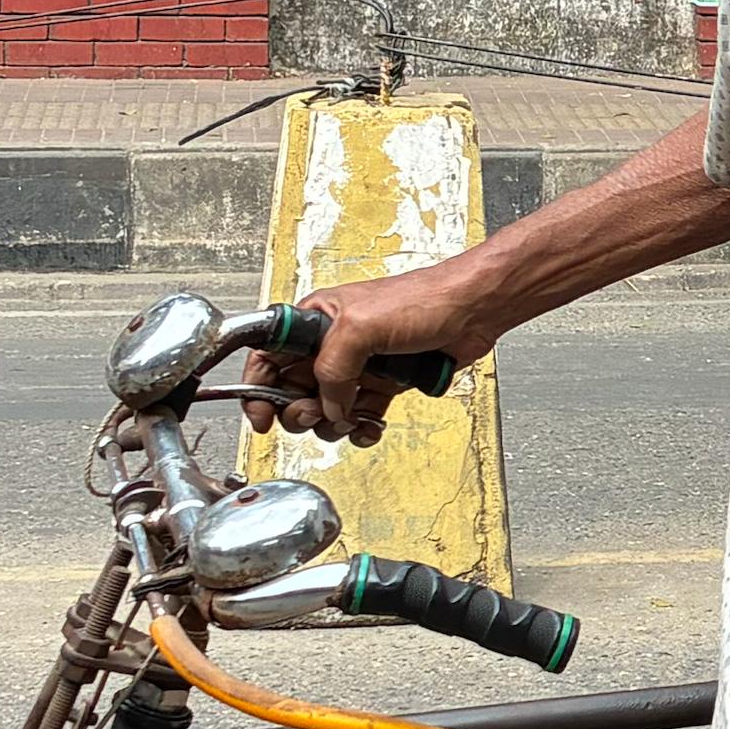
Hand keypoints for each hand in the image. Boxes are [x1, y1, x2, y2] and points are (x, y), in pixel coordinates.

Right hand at [253, 270, 479, 443]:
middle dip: (300, 411)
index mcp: (316, 321)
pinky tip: (371, 426)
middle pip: (292, 391)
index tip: (261, 414)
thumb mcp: (361, 326)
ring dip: (334, 424)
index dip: (258, 387)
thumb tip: (327, 403)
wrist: (471, 312)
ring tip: (350, 419)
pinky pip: (358, 417)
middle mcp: (332, 344)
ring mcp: (358, 367)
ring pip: (325, 410)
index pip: (269, 356)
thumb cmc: (423, 300)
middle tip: (316, 412)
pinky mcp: (383, 385)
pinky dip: (362, 428)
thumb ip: (332, 367)